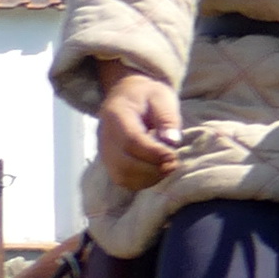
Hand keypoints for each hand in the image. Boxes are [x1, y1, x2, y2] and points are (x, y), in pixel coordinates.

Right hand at [95, 71, 184, 192]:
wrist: (125, 95)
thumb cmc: (146, 95)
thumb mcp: (160, 96)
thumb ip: (166, 117)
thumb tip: (172, 141)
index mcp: (115, 115)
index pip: (130, 141)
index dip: (153, 153)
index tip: (173, 155)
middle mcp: (104, 136)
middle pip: (123, 163)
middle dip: (152, 169)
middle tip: (174, 163)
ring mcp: (104, 151)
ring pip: (122, 175)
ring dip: (149, 177)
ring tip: (168, 167)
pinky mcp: (110, 162)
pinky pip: (122, 179)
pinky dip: (142, 181)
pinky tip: (158, 171)